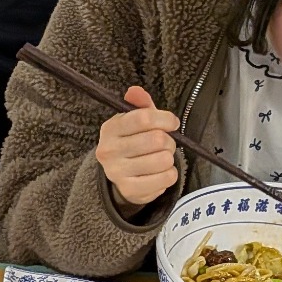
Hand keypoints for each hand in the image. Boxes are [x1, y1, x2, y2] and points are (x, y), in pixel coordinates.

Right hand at [94, 85, 180, 214]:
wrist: (118, 175)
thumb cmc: (131, 141)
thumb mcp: (132, 120)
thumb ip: (139, 105)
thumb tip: (135, 91)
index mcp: (110, 129)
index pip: (144, 118)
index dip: (165, 119)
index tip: (172, 123)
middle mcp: (109, 151)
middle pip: (157, 140)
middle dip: (169, 141)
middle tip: (165, 144)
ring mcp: (117, 172)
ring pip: (163, 160)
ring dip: (169, 158)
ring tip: (161, 158)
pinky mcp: (129, 190)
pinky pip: (166, 179)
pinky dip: (170, 174)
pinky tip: (160, 173)